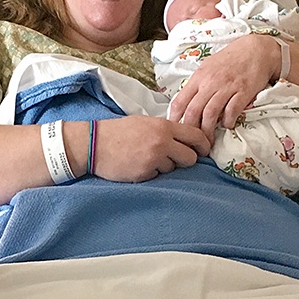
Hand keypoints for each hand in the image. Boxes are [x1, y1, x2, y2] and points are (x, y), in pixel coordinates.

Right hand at [91, 115, 211, 181]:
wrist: (94, 144)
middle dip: (186, 160)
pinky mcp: (145, 173)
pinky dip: (152, 173)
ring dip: (166, 166)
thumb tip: (187, 139)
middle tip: (176, 159)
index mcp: (164, 126)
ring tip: (148, 159)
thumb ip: (167, 130)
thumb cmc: (119, 132)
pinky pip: (158, 176)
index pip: (196, 136)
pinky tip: (139, 165)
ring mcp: (154, 159)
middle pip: (191, 158)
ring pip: (174, 169)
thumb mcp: (146, 122)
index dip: (204, 145)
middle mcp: (162, 142)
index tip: (205, 151)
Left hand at [169, 33, 276, 138]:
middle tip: (193, 142)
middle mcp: (210, 83)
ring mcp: (227, 87)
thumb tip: (186, 104)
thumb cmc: (231, 59)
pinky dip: (228, 122)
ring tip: (208, 141)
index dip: (175, 120)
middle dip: (191, 131)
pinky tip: (227, 125)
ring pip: (210, 114)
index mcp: (198, 77)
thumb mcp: (208, 67)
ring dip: (208, 131)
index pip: (179, 102)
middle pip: (193, 111)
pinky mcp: (243, 91)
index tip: (175, 131)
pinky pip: (232, 111)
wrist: (256, 50)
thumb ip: (197, 85)